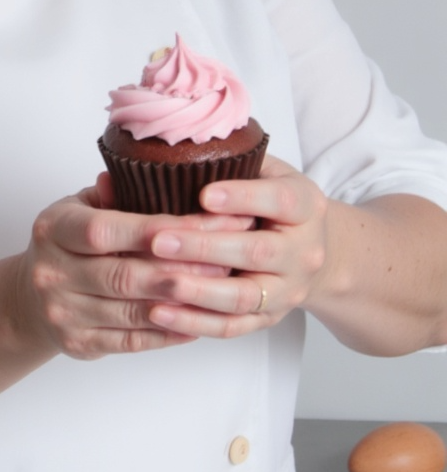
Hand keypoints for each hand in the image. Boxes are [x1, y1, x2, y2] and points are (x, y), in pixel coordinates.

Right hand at [12, 182, 253, 360]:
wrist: (28, 298)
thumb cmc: (66, 243)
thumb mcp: (79, 207)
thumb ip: (115, 194)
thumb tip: (157, 174)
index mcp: (53, 229)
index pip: (104, 230)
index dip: (154, 230)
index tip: (200, 224)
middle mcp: (52, 273)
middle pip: (124, 275)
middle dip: (180, 268)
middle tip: (224, 259)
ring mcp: (63, 313)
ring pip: (133, 312)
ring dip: (182, 302)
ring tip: (219, 288)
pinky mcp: (79, 345)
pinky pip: (133, 341)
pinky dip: (169, 332)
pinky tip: (196, 319)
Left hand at [146, 155, 327, 338]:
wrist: (315, 249)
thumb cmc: (276, 201)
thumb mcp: (267, 171)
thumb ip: (233, 160)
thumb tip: (171, 144)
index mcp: (305, 205)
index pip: (279, 201)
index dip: (242, 198)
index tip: (204, 194)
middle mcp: (302, 252)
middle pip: (256, 253)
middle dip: (204, 247)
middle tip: (158, 240)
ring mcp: (287, 290)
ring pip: (243, 297)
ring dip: (197, 290)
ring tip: (156, 281)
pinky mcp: (268, 318)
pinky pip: (232, 326)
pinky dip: (194, 322)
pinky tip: (158, 312)